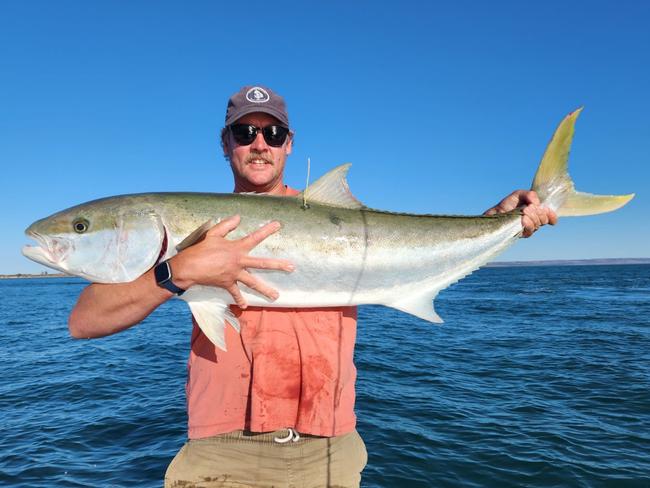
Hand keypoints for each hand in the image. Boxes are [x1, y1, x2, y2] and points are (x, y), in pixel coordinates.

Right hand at [169, 215, 293, 307]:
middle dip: (278, 265)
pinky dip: (240, 299)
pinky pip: (235, 293)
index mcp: (237, 248)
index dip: (267, 230)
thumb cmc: (200, 249)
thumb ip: (227, 225)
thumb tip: (238, 217)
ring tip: (276, 296)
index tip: (279, 225)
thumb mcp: (213, 233)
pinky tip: (245, 306)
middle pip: (262, 264)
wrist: (189, 267)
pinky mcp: (227, 284)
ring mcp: (234, 274)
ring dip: (265, 290)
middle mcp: (239, 262)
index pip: (255, 237)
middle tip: (292, 268)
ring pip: (253, 283)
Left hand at [484, 190, 557, 237]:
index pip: (550, 217)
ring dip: (533, 217)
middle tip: (529, 207)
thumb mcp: (519, 194)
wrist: (496, 212)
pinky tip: (523, 219)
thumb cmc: (508, 204)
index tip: (548, 211)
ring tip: (524, 211)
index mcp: (537, 212)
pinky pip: (530, 231)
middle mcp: (534, 221)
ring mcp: (528, 228)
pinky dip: (528, 224)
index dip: (552, 216)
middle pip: (544, 220)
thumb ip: (530, 195)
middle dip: (539, 213)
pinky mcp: (522, 234)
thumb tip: (537, 203)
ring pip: (537, 225)